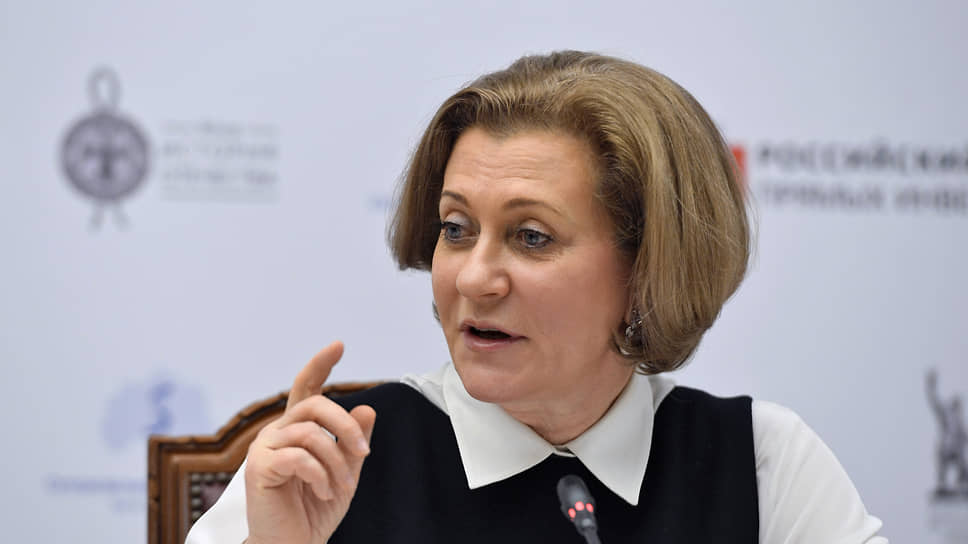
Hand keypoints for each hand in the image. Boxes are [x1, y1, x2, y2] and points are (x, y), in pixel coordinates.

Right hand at [244, 341, 376, 543]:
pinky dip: (321, 475)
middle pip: (315, 405)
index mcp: (297, 429)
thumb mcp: (345, 472)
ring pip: (311, 433)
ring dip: (336, 461)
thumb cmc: (314, 509)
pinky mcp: (259, 468)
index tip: (338, 345)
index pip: (306, 388)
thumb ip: (354, 441)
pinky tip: (325, 491)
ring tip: (341, 485)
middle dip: (346, 426)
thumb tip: (368, 409)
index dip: (320, 364)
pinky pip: (299, 457)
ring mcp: (264, 448)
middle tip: (364, 453)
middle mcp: (277, 432)